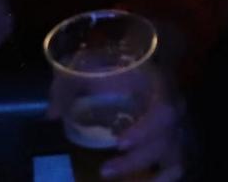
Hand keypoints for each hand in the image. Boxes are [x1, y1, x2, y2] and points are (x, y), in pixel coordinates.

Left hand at [48, 63, 184, 180]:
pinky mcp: (172, 141)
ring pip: (175, 158)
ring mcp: (176, 126)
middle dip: (135, 161)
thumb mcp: (89, 64)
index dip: (145, 130)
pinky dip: (164, 178)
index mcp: (159, 87)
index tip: (119, 142)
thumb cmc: (114, 63)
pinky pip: (176, 165)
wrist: (141, 58)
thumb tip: (52, 114)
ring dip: (155, 176)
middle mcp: (174, 109)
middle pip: (166, 141)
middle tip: (105, 170)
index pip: (164, 111)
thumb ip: (68, 84)